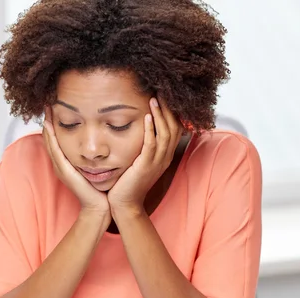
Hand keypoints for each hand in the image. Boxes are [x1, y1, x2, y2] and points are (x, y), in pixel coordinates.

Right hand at [42, 107, 110, 223]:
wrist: (101, 206)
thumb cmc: (101, 188)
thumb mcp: (97, 167)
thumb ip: (95, 155)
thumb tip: (102, 141)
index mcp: (67, 162)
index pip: (57, 139)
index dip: (55, 123)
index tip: (57, 107)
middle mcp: (61, 164)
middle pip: (50, 138)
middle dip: (48, 120)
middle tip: (47, 103)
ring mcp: (61, 167)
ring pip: (50, 142)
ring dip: (47, 125)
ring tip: (47, 109)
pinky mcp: (64, 170)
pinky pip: (55, 150)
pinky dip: (51, 137)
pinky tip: (49, 125)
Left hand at [108, 96, 182, 214]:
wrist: (124, 204)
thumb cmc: (128, 182)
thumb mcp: (139, 161)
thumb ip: (143, 146)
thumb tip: (140, 128)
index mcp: (164, 155)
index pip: (176, 128)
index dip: (172, 111)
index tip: (165, 95)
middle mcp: (164, 157)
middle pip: (174, 127)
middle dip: (168, 108)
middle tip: (162, 90)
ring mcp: (156, 162)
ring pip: (164, 134)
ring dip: (159, 115)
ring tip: (153, 99)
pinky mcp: (145, 166)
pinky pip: (151, 145)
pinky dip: (150, 130)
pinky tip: (146, 117)